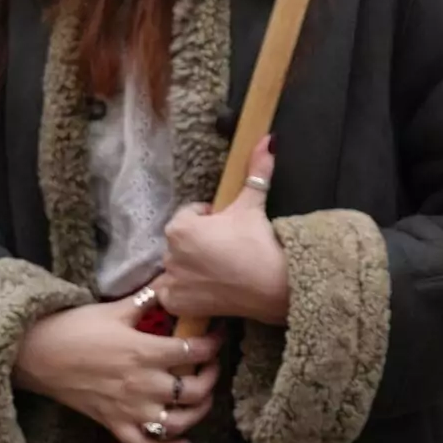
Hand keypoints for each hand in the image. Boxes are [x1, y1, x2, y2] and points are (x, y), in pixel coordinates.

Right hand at [13, 297, 220, 442]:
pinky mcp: (113, 424)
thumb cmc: (75, 328)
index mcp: (144, 351)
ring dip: (197, 414)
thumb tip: (172, 275)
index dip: (213, 343)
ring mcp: (128, 409)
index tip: (217, 335)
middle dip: (210, 378)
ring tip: (202, 399)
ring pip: (176, 423)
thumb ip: (148, 297)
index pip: (193, 351)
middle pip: (193, 391)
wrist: (36, 354)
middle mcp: (141, 384)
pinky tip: (182, 441)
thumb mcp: (116, 309)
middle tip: (210, 366)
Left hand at [159, 137, 289, 325]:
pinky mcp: (177, 303)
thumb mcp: (253, 203)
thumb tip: (267, 139)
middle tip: (226, 248)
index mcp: (180, 228)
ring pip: (176, 266)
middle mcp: (169, 254)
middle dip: (199, 241)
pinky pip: (169, 293)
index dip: (210, 218)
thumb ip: (256, 170)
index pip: (190, 215)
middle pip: (181, 241)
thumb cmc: (259, 243)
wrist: (273, 285)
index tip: (228, 226)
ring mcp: (172, 282)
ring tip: (219, 268)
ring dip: (189, 265)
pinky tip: (206, 286)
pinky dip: (182, 290)